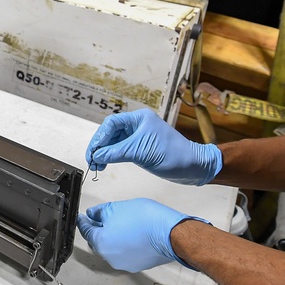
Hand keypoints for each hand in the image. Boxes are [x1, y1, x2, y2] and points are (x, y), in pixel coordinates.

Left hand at [76, 198, 206, 271]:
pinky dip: (123, 245)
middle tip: (102, 217)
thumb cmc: (145, 219)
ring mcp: (123, 263)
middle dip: (98, 230)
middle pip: (98, 242)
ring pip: (111, 249)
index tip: (82, 217)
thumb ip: (101, 212)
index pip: (86, 231)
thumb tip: (92, 214)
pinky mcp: (136, 266)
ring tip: (121, 224)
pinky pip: (124, 254)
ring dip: (112, 238)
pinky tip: (131, 234)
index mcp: (101, 243)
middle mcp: (109, 257)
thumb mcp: (117, 207)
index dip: (83, 221)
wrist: (170, 234)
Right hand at [85, 109, 222, 184]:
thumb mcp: (140, 152)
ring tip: (98, 165)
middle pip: (111, 132)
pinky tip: (107, 164)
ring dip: (105, 153)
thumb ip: (115, 153)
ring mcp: (140, 136)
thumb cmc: (171, 154)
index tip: (93, 152)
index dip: (99, 137)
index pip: (111, 123)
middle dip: (100, 146)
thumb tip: (96, 156)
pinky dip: (113, 156)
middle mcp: (138, 124)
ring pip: (116, 142)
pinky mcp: (142, 148)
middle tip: (92, 160)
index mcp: (139, 118)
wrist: (192, 166)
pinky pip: (122, 149)